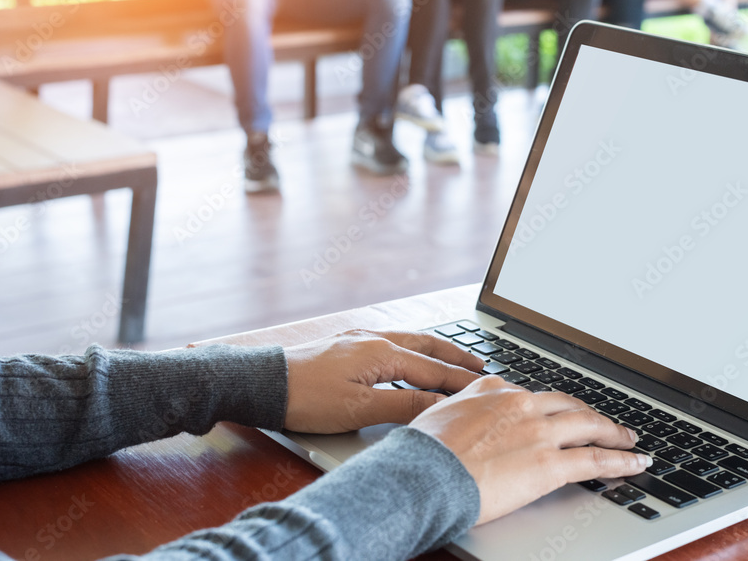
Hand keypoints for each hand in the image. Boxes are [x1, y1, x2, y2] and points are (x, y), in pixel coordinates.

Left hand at [283, 330, 484, 432]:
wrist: (262, 384)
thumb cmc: (306, 398)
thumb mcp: (360, 409)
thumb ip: (404, 406)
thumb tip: (441, 407)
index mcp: (382, 352)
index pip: (433, 370)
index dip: (461, 382)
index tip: (485, 389)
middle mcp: (373, 338)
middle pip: (426, 345)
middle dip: (455, 355)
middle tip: (481, 365)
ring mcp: (358, 339)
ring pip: (408, 341)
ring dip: (434, 349)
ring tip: (452, 358)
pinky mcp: (344, 345)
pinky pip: (390, 342)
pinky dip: (411, 349)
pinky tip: (408, 357)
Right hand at [410, 376, 648, 524]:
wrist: (425, 474)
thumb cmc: (423, 452)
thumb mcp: (438, 415)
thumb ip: (461, 410)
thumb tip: (463, 414)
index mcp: (493, 390)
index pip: (532, 395)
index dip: (551, 408)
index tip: (559, 414)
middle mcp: (521, 403)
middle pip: (568, 404)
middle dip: (590, 414)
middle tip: (605, 422)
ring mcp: (538, 432)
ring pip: (590, 425)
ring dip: (614, 432)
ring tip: (629, 440)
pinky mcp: (550, 463)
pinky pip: (596, 459)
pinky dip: (622, 460)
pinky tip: (636, 462)